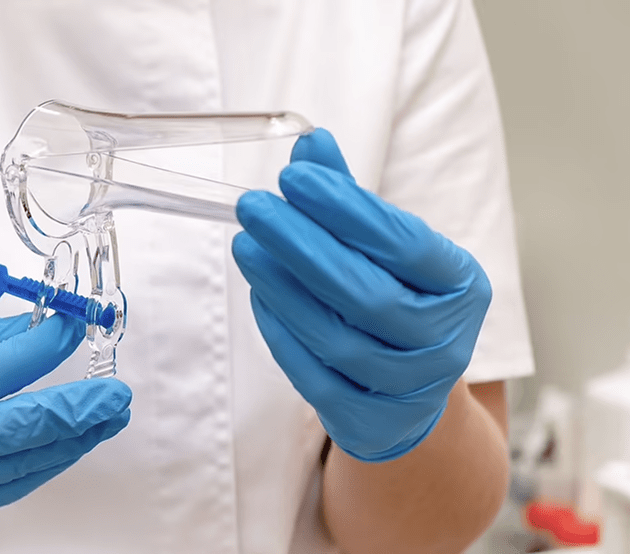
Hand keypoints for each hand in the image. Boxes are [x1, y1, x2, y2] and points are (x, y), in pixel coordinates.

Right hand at [0, 306, 130, 521]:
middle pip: (7, 434)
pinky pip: (9, 485)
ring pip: (16, 467)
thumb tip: (44, 330)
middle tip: (115, 394)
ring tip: (110, 414)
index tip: (74, 327)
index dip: (36, 353)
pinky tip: (76, 438)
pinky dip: (46, 461)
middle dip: (71, 414)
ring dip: (71, 441)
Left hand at [232, 129, 490, 462]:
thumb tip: (310, 144)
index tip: (295, 177)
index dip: (347, 209)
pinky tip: (259, 293)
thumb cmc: (399, 304)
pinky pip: (313, 376)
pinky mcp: (368, 422)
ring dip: (283, 287)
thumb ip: (349, 201)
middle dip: (303, 245)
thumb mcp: (390, 252)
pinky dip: (281, 331)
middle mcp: (444, 342)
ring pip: (336, 337)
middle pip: (366, 294)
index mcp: (460, 287)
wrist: (412, 397)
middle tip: (254, 207)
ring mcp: (408, 389)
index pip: (404, 243)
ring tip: (247, 246)